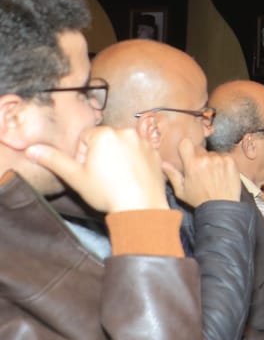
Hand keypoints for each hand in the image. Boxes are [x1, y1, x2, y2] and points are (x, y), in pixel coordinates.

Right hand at [26, 126, 166, 212]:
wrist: (141, 207)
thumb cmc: (107, 192)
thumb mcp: (75, 176)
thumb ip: (53, 160)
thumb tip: (31, 149)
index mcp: (105, 134)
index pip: (86, 139)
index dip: (83, 157)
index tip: (88, 172)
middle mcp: (127, 132)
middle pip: (105, 140)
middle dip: (100, 155)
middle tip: (103, 177)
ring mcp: (144, 142)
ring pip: (122, 146)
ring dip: (117, 157)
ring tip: (117, 178)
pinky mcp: (156, 153)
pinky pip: (139, 153)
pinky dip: (134, 162)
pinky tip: (131, 178)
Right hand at [164, 138, 240, 205]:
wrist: (222, 207)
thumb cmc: (201, 201)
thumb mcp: (181, 191)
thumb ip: (172, 175)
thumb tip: (163, 164)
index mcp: (192, 165)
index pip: (186, 143)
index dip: (186, 148)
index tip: (187, 154)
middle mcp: (206, 159)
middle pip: (200, 150)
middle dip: (199, 158)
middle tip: (201, 171)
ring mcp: (220, 160)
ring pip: (213, 154)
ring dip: (212, 161)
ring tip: (213, 175)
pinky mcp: (231, 162)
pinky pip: (224, 156)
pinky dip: (223, 163)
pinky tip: (221, 174)